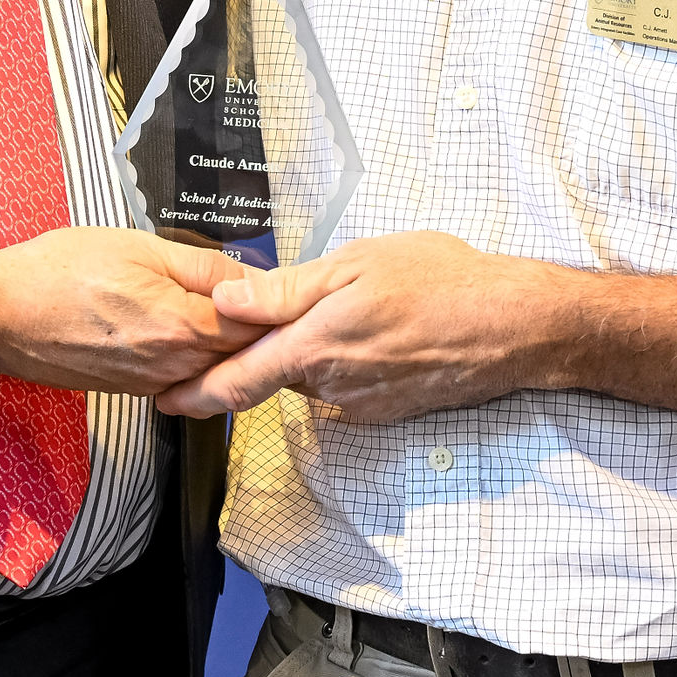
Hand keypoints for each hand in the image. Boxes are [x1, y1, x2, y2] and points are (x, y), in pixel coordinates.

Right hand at [0, 228, 260, 399]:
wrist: (1, 315)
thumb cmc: (61, 271)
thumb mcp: (140, 247)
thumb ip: (204, 267)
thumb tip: (251, 278)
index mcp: (183, 326)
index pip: (256, 326)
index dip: (275, 306)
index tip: (284, 289)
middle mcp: (173, 366)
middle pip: (240, 353)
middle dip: (255, 327)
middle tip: (264, 298)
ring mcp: (153, 383)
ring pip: (211, 368)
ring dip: (224, 344)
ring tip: (223, 310)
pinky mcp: (133, 391)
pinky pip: (180, 377)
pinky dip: (192, 357)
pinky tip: (182, 329)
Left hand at [157, 231, 552, 423]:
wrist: (514, 325)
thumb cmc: (442, 282)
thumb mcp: (356, 265)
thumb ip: (286, 290)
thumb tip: (224, 301)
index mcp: (314, 349)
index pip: (234, 384)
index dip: (193, 395)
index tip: (162, 399)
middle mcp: (332, 388)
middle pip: (274, 373)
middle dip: (270, 347)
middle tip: (302, 303)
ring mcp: (362, 405)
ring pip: (313, 378)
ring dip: (316, 350)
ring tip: (359, 308)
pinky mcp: (388, 411)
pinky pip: (347, 386)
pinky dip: (348, 361)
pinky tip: (382, 330)